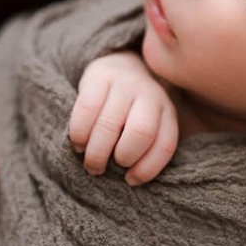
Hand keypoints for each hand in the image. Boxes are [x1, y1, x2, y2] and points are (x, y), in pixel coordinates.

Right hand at [69, 51, 178, 185]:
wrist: (121, 64)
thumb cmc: (133, 111)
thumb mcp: (150, 125)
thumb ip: (146, 148)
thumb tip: (131, 180)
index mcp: (167, 113)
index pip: (165, 145)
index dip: (148, 169)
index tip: (130, 180)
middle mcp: (150, 95)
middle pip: (141, 132)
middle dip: (122, 158)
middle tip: (106, 169)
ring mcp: (126, 84)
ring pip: (110, 124)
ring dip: (96, 152)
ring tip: (89, 162)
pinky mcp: (100, 76)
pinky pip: (87, 109)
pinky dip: (79, 133)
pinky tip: (78, 142)